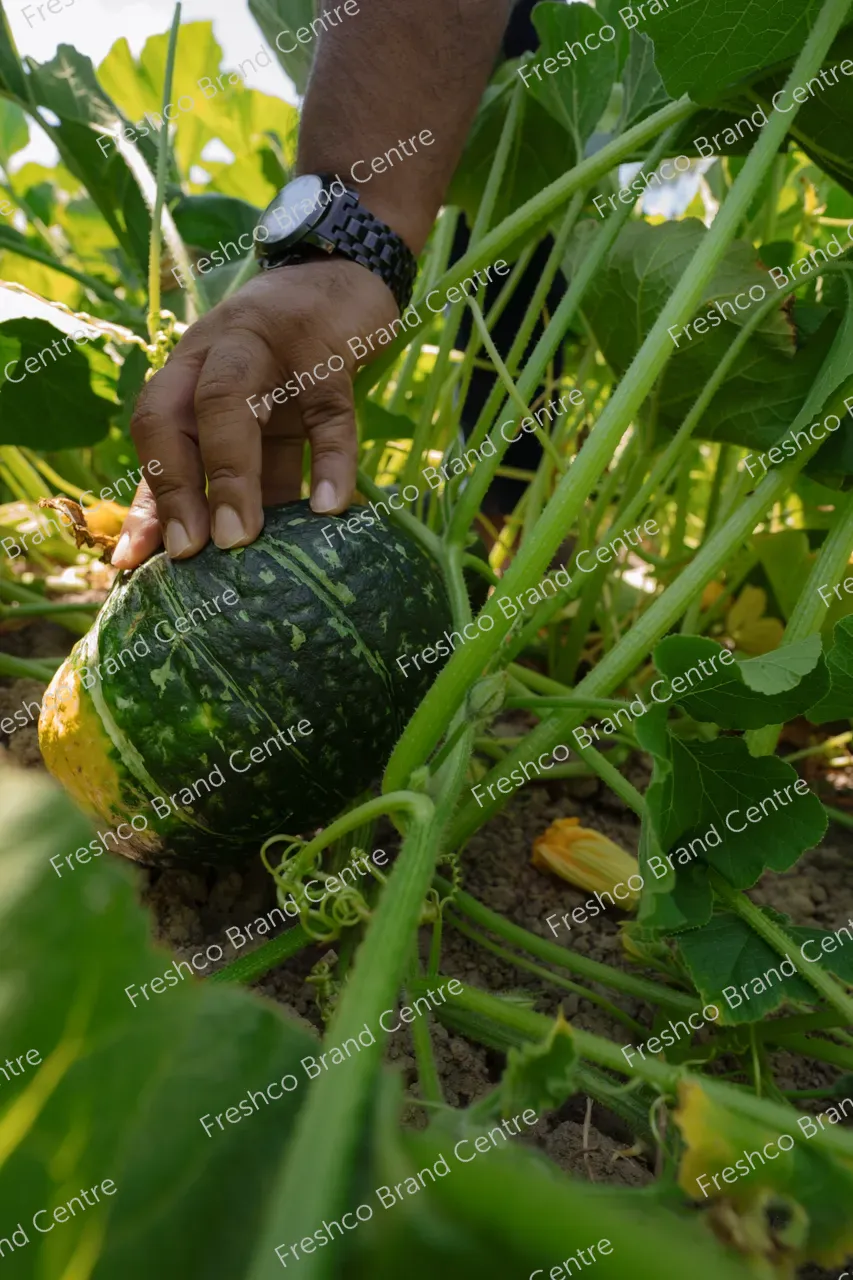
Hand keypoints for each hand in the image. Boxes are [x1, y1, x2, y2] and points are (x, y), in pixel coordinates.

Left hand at [112, 258, 398, 569]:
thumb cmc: (288, 353)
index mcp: (191, 366)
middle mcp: (219, 351)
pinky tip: (329, 508)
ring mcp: (272, 346)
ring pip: (237, 406)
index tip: (137, 560)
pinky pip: (328, 412)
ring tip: (243, 541)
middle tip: (193, 553)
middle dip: (182, 485)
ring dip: (237, 476)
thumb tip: (175, 549)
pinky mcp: (330, 352)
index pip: (154, 427)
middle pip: (182, 414)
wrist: (346, 272)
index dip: (146, 493)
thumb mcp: (243, 401)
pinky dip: (329, 462)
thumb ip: (214, 459)